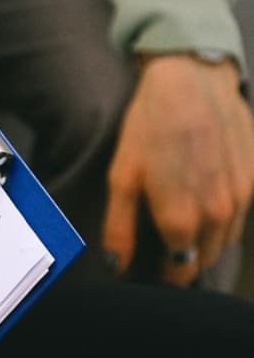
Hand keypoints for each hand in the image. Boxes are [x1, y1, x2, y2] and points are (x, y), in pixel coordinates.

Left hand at [102, 54, 253, 284]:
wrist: (192, 82)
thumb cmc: (149, 127)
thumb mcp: (122, 177)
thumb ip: (120, 228)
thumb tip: (116, 267)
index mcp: (182, 219)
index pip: (179, 269)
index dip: (166, 275)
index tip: (155, 273)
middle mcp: (218, 215)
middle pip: (205, 258)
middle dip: (186, 261)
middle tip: (166, 252)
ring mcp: (242, 197)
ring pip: (226, 239)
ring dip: (207, 241)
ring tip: (185, 229)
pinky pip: (241, 214)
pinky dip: (224, 218)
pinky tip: (205, 201)